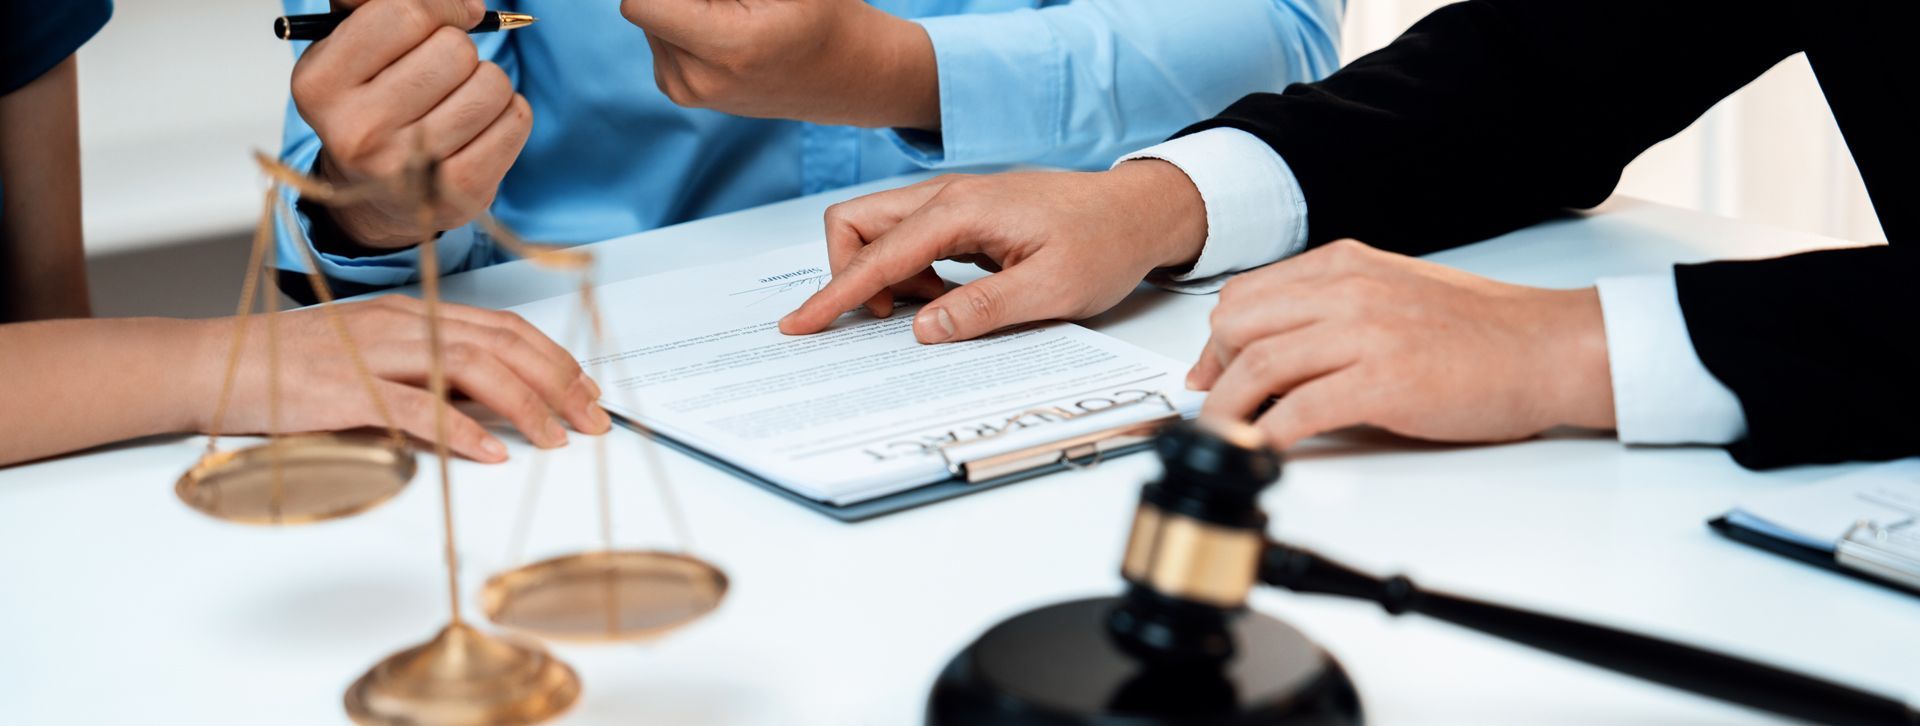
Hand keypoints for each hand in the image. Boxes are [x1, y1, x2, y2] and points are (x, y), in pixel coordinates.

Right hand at [193, 296, 610, 461]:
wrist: (208, 364)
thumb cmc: (292, 369)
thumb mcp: (373, 361)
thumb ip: (429, 375)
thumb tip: (491, 405)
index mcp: (412, 313)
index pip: (503, 328)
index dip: (555, 359)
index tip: (589, 392)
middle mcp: (400, 324)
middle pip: (499, 343)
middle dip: (557, 382)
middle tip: (593, 420)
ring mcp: (372, 353)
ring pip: (468, 366)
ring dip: (522, 404)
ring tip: (555, 437)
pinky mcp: (343, 390)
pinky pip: (413, 407)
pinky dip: (459, 430)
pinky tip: (490, 452)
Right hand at [290, 0, 531, 247]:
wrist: (373, 193)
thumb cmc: (369, 102)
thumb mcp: (349, 44)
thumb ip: (375, 2)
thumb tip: (464, 4)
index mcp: (320, 83)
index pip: (403, 13)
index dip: (442, 5)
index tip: (454, 15)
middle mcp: (358, 129)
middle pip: (455, 50)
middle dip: (460, 50)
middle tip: (441, 73)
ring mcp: (410, 167)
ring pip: (491, 84)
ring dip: (487, 81)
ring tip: (460, 99)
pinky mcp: (458, 192)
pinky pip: (515, 119)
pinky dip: (508, 112)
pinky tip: (480, 124)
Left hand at [620, 0, 937, 127]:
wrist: (846, 78)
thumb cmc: (826, 16)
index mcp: (725, 47)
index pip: (641, 3)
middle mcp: (698, 79)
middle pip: (648, 5)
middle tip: (736, 2)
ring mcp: (687, 91)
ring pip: (650, 19)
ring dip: (681, 4)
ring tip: (735, 12)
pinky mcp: (681, 92)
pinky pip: (657, 36)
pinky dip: (681, 21)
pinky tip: (724, 26)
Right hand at [780, 163, 1207, 341]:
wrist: (1138, 211)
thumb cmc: (1104, 243)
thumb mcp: (1052, 290)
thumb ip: (983, 309)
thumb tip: (922, 329)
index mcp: (962, 210)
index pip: (877, 255)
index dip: (834, 295)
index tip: (799, 326)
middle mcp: (948, 197)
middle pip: (856, 224)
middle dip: (848, 274)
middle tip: (883, 322)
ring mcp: (953, 203)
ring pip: (878, 231)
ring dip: (884, 278)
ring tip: (932, 312)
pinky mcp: (962, 216)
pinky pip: (909, 241)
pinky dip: (909, 274)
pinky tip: (945, 299)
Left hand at [1189, 240, 1614, 447]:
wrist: (1548, 347)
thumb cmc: (1481, 330)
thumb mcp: (1394, 293)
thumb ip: (1336, 309)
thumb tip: (1281, 345)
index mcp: (1346, 266)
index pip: (1248, 295)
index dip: (1217, 341)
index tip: (1209, 373)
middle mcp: (1347, 290)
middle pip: (1239, 325)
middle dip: (1215, 372)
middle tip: (1213, 408)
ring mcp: (1364, 333)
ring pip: (1258, 366)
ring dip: (1228, 410)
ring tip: (1222, 438)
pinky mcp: (1384, 380)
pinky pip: (1299, 409)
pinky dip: (1268, 435)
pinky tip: (1263, 452)